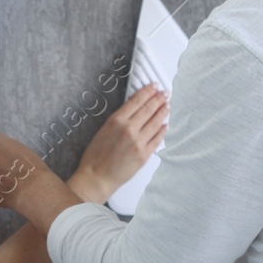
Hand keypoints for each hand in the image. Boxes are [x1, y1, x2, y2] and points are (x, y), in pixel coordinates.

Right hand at [71, 85, 168, 202]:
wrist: (97, 177)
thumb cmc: (95, 155)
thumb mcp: (103, 130)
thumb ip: (119, 120)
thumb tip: (134, 111)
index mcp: (116, 121)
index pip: (136, 101)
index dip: (147, 91)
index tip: (154, 85)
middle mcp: (129, 129)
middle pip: (148, 110)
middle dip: (158, 99)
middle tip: (165, 93)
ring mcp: (138, 142)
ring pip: (155, 123)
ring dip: (162, 112)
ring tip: (167, 105)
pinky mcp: (144, 155)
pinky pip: (156, 140)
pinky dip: (162, 131)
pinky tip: (165, 125)